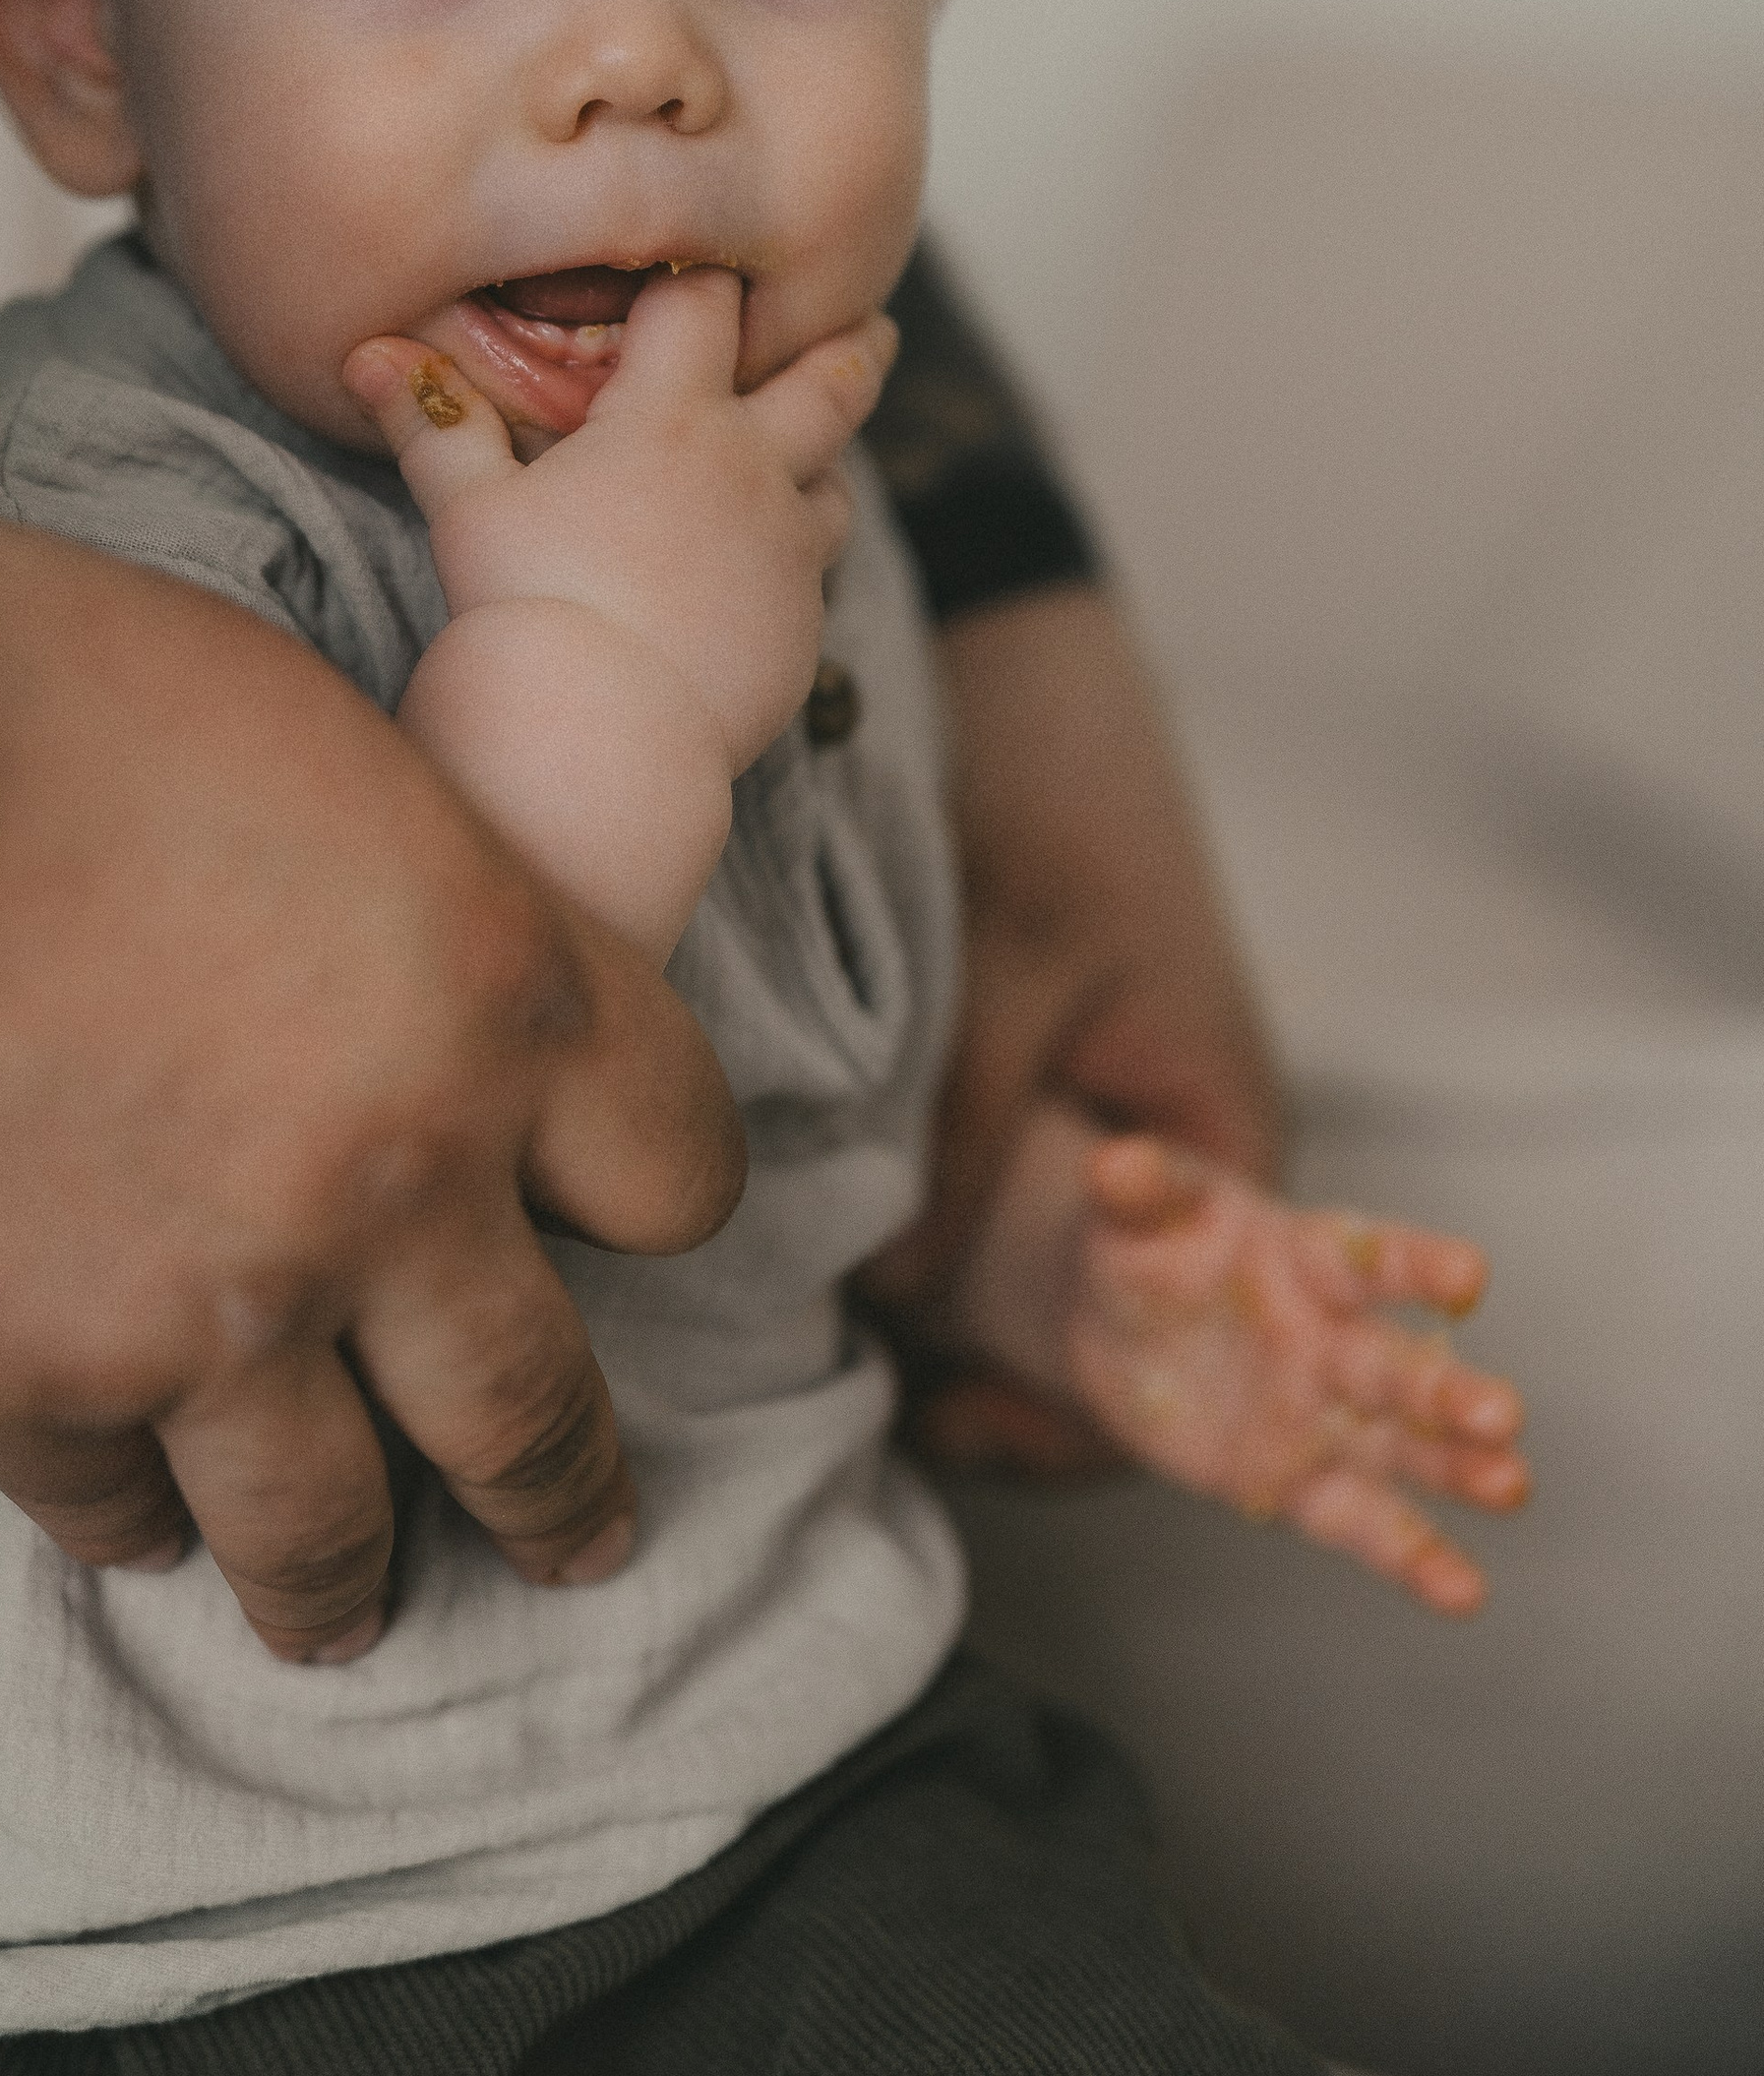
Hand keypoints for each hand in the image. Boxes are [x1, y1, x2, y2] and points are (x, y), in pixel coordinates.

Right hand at [0, 111, 746, 1669]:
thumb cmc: (27, 692)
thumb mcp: (307, 735)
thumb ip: (400, 893)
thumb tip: (402, 960)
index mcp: (497, 991)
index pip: (674, 1168)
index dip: (653, 1201)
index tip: (620, 1231)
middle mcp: (397, 1186)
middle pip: (534, 1404)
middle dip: (562, 1492)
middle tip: (578, 1541)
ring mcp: (213, 1309)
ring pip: (328, 1523)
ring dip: (342, 1583)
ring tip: (340, 1620)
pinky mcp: (26, 1381)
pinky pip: (110, 1505)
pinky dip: (127, 1520)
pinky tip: (129, 1522)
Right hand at [348, 272, 897, 771]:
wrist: (598, 729)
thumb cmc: (524, 603)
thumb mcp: (469, 505)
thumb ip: (433, 420)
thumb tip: (365, 352)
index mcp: (673, 418)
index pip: (706, 306)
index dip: (702, 281)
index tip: (707, 270)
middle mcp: (752, 470)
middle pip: (832, 383)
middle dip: (852, 344)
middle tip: (875, 325)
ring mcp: (788, 551)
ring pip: (837, 483)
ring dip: (822, 465)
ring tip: (814, 459)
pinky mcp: (802, 627)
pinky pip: (814, 575)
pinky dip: (795, 559)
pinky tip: (762, 572)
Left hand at [853, 583, 1281, 1472]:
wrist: (1023, 652)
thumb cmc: (1050, 797)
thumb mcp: (1009, 973)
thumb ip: (963, 1138)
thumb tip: (901, 1299)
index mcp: (1226, 1144)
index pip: (1194, 1361)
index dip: (1081, 1424)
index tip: (951, 1423)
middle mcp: (1183, 1159)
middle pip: (1118, 1342)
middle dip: (1010, 1382)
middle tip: (883, 1391)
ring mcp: (1113, 1125)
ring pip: (1047, 1280)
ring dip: (963, 1316)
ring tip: (847, 1332)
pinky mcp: (1045, 1087)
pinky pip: (1005, 1208)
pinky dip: (941, 1241)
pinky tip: (849, 1250)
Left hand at [1047, 1130, 1527, 1613]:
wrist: (1121, 1324)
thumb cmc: (1152, 1251)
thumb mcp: (1136, 1214)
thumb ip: (1137, 1191)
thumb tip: (1115, 1160)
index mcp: (1309, 1259)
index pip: (1373, 1258)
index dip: (1419, 1266)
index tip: (1470, 1276)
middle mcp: (1336, 1340)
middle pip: (1400, 1367)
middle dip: (1449, 1393)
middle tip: (1503, 1416)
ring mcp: (1324, 1416)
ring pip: (1402, 1448)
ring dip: (1458, 1469)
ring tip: (1510, 1488)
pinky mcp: (1299, 1481)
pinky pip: (1361, 1521)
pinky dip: (1412, 1556)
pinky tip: (1462, 1591)